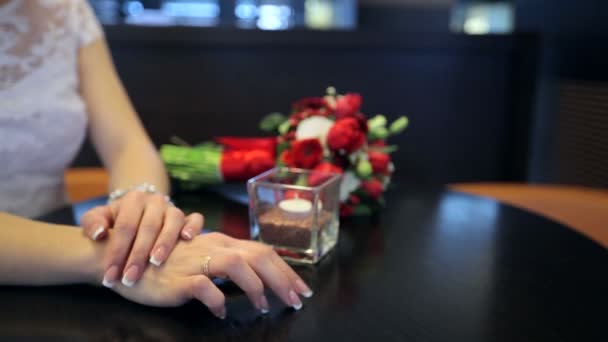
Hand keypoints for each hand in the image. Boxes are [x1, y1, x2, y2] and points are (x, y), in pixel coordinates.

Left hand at [80, 191, 203, 287]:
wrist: (138, 211)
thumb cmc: (116, 220)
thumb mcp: (99, 217)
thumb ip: (92, 223)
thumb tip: (99, 234)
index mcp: (133, 200)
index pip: (125, 226)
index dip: (116, 251)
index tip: (109, 275)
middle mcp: (155, 201)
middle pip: (148, 226)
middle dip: (138, 255)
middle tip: (130, 278)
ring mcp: (172, 208)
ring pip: (173, 221)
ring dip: (165, 243)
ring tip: (156, 263)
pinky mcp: (187, 217)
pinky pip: (195, 218)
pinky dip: (193, 227)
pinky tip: (187, 240)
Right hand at [110, 232, 313, 317]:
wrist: (126, 259)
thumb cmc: (168, 262)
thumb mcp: (203, 257)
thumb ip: (227, 261)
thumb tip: (257, 276)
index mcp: (223, 242)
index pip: (263, 251)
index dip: (286, 270)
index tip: (301, 289)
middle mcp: (214, 246)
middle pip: (258, 256)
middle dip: (283, 279)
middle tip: (297, 300)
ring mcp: (197, 261)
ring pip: (238, 266)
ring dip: (257, 288)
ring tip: (265, 307)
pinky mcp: (179, 278)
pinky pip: (205, 288)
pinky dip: (218, 302)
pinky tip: (221, 313)